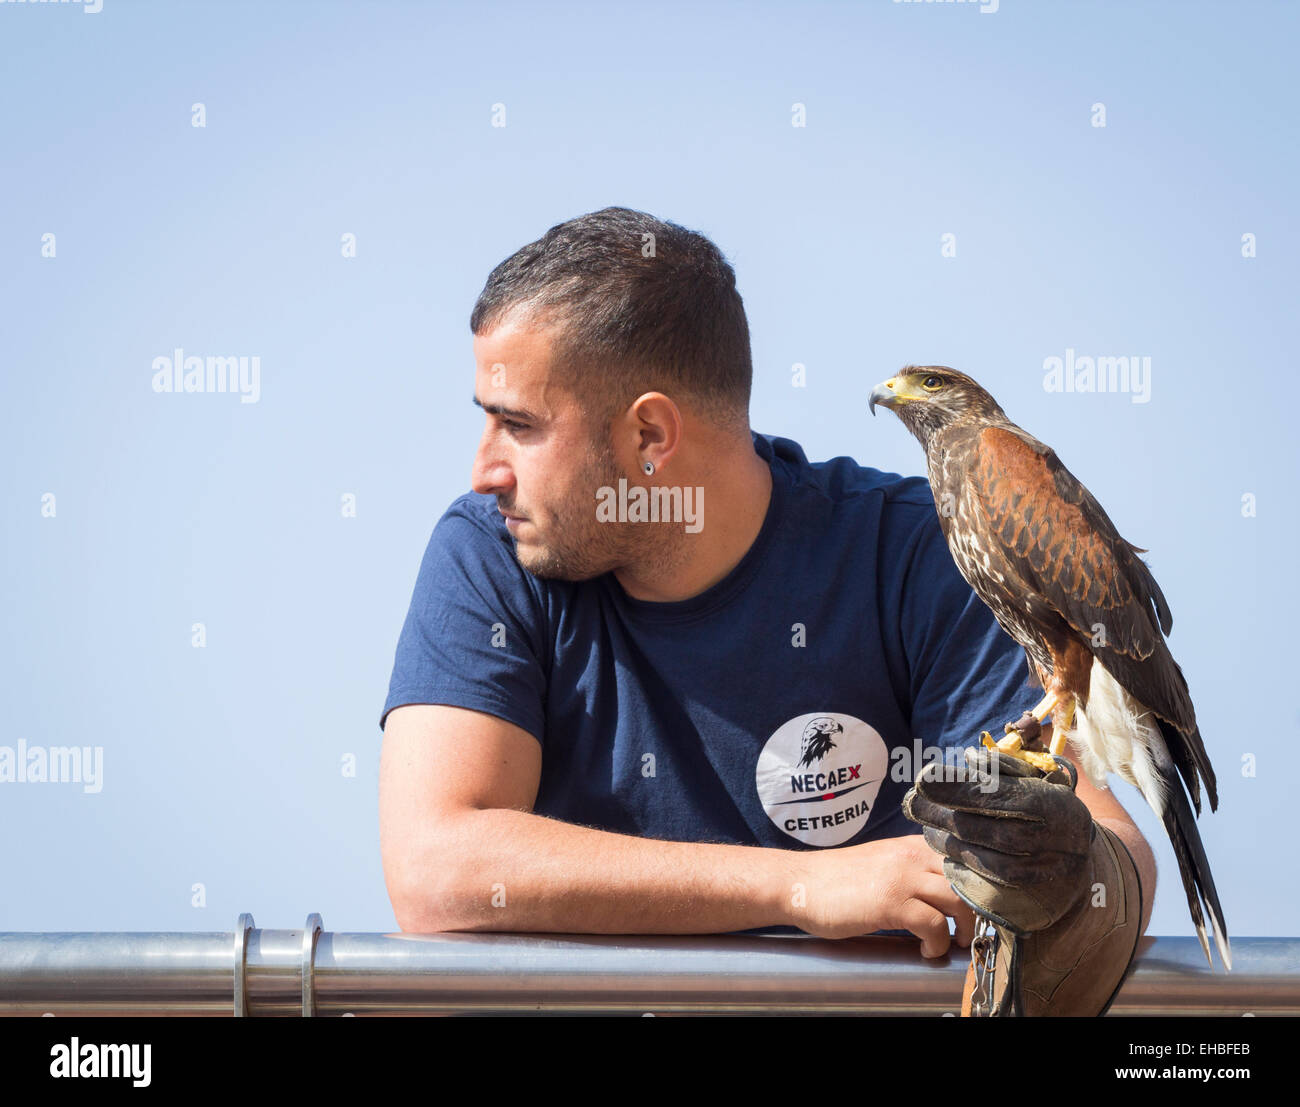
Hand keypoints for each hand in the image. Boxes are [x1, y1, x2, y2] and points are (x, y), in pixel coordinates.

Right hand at [786, 835, 975, 956]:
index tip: (981, 907)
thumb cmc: (836, 879)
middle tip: (969, 930)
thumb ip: (909, 869)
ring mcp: (902, 878)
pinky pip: (934, 925)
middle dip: (977, 909)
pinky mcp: (891, 903)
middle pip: (968, 880)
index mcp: (911, 846)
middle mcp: (911, 856)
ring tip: (955, 942)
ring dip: (964, 927)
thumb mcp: (881, 863)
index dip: (979, 885)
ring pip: (958, 900)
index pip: (963, 859)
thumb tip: (941, 894)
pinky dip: (938, 943)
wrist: (798, 884)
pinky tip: (927, 951)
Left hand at [901, 746, 1094, 933]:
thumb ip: (1004, 768)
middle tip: (911, 802)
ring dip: (945, 839)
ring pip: (979, 857)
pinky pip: (985, 882)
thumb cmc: (1049, 806)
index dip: (955, 787)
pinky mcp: (1030, 896)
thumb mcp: (1038, 779)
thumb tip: (970, 759)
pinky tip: (943, 846)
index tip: (921, 777)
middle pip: (982, 828)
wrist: (1081, 857)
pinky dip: (959, 863)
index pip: (995, 795)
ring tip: (925, 823)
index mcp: (1052, 804)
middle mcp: (1049, 841)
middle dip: (940, 814)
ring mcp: (1041, 873)